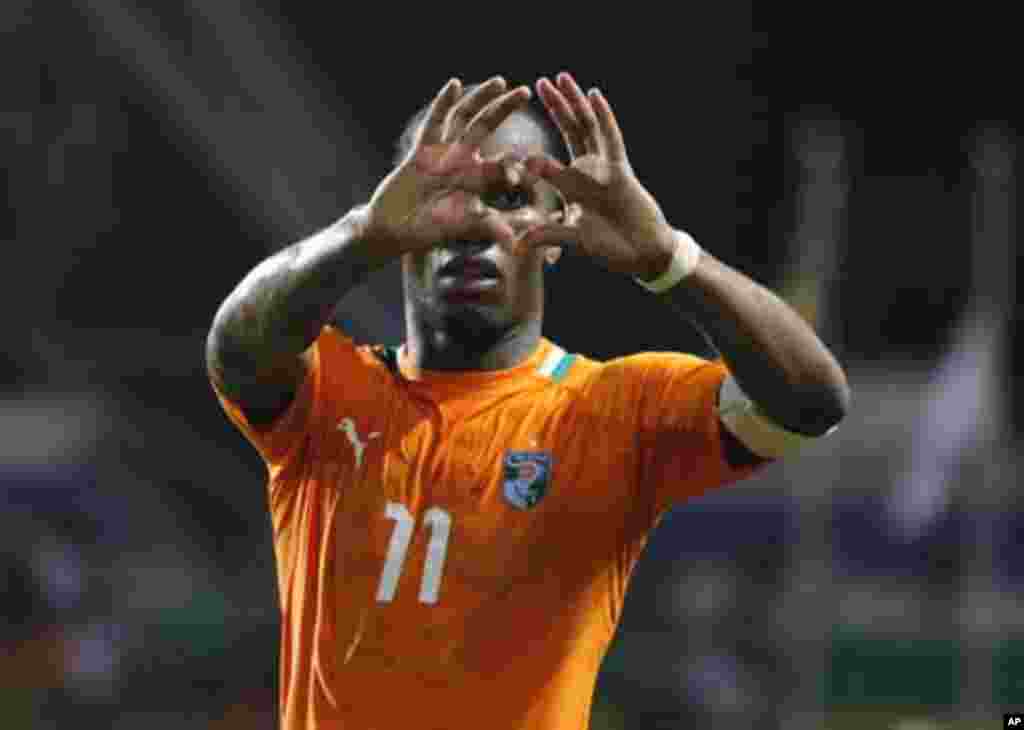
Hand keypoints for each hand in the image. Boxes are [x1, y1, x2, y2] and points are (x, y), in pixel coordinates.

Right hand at [364, 77, 532, 255]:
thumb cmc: (426, 232)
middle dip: (505, 109)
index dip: (516, 160)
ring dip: (480, 98)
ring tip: (500, 81)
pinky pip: (434, 123)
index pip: (502, 163)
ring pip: (464, 118)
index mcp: (476, 180)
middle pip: (486, 127)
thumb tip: (513, 242)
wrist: (392, 229)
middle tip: (526, 92)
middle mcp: (462, 161)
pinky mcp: (421, 151)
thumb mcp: (459, 228)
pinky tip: (455, 85)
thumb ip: (486, 227)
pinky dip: (443, 104)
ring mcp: (442, 153)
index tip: (531, 155)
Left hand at [514, 73, 677, 280]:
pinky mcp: (621, 170)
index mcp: (572, 185)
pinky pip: (610, 138)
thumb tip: (516, 246)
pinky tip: (593, 95)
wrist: (643, 253)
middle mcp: (587, 171)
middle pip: (569, 131)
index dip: (532, 143)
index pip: (547, 160)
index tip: (518, 130)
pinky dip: (602, 117)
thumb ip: (546, 235)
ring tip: (560, 78)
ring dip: (573, 102)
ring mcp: (604, 168)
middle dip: (555, 106)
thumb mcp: (572, 239)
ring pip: (586, 127)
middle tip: (538, 83)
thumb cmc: (610, 247)